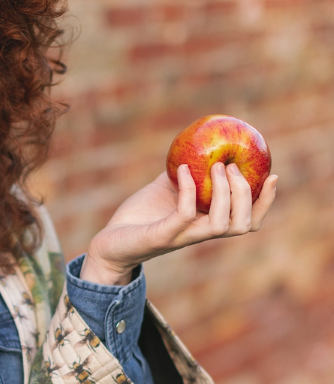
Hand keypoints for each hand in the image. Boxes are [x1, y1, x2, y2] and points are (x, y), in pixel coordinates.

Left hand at [80, 163, 277, 286]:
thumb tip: (204, 142)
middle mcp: (199, 234)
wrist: (110, 241)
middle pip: (242, 224)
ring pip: (221, 225)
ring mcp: (182, 237)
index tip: (273, 175)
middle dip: (246, 195)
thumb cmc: (140, 215)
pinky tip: (183, 169)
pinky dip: (188, 190)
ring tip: (216, 166)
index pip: (248, 220)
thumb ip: (188, 171)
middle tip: (232, 167)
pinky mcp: (162, 236)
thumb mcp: (168, 187)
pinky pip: (184, 215)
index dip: (265, 202)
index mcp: (207, 224)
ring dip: (224, 193)